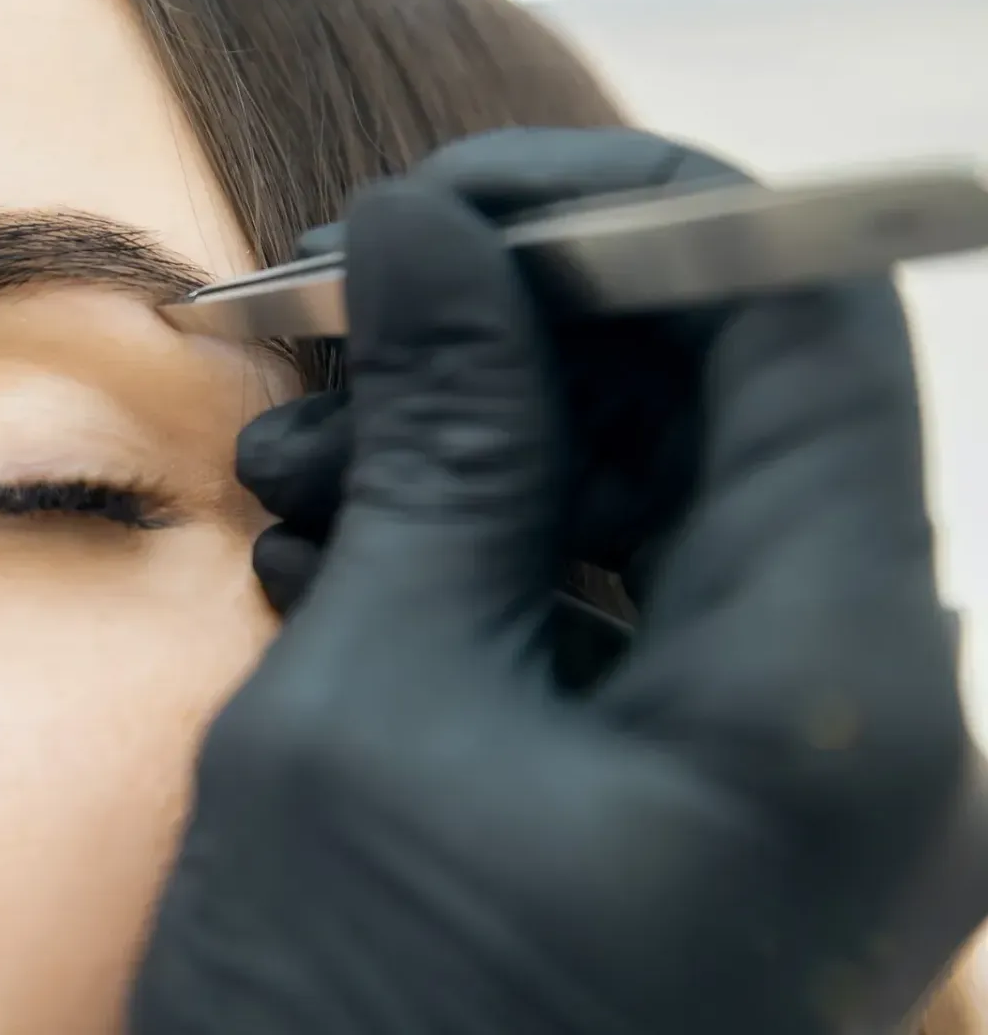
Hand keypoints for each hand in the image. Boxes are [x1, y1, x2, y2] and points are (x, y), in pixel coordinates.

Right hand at [128, 128, 987, 1034]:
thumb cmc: (348, 1016)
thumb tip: (428, 229)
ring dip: (473, 444)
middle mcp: (867, 723)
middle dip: (515, 334)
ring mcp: (796, 777)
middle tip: (323, 319)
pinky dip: (487, 552)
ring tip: (290, 460)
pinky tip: (330, 555)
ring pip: (662, 500)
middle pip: (731, 404)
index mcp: (832, 688)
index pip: (799, 324)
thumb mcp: (371, 693)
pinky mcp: (713, 809)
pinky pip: (628, 609)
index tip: (436, 202)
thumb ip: (439, 440)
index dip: (619, 214)